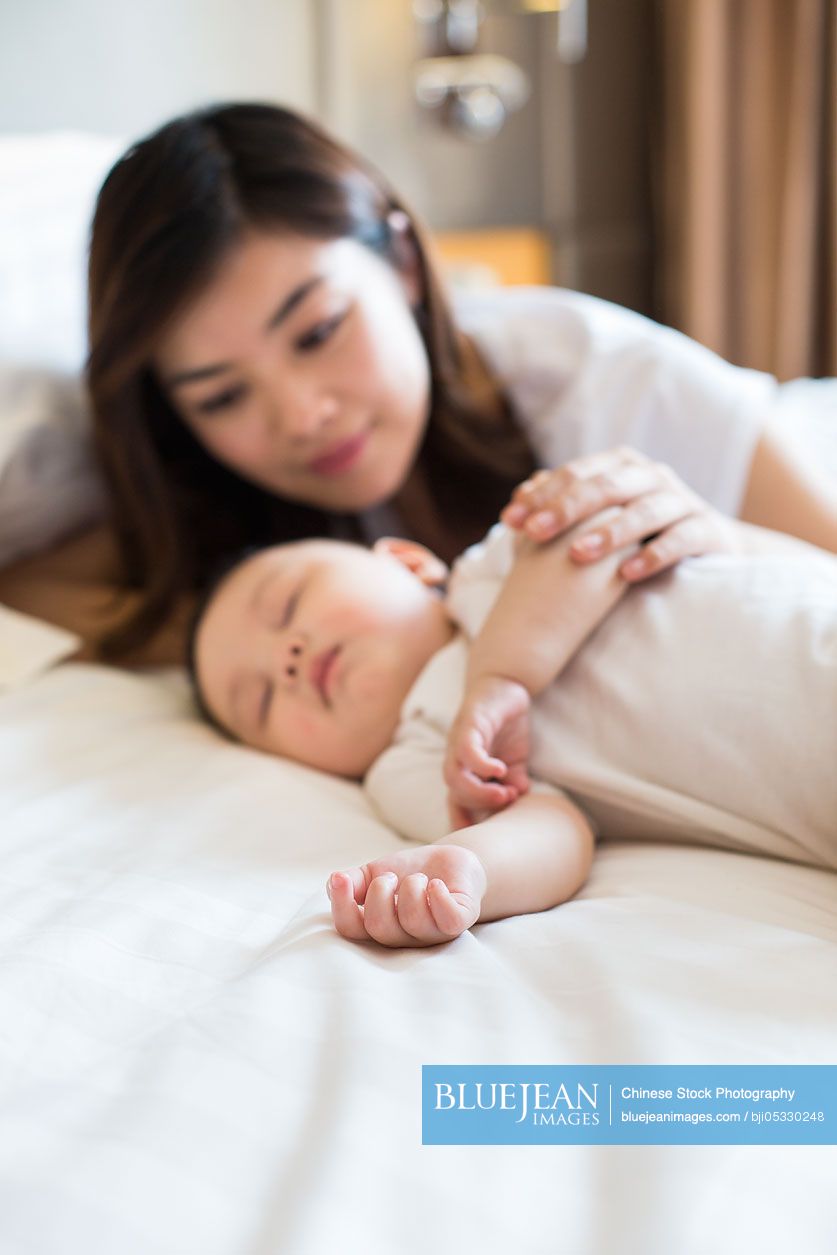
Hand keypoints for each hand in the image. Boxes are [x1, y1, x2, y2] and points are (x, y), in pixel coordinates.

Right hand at [327, 844, 486, 947]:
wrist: (449, 864)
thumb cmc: (408, 872)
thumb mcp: (375, 872)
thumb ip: (353, 881)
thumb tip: (334, 882)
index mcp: (379, 927)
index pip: (351, 929)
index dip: (342, 906)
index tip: (341, 880)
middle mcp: (403, 937)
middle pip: (379, 928)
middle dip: (379, 893)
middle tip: (389, 878)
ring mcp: (432, 933)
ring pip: (413, 921)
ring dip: (411, 889)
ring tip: (417, 878)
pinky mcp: (458, 922)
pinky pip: (448, 919)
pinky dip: (438, 897)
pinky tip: (436, 884)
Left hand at [444, 675, 530, 828]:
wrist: (504, 686)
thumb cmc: (505, 726)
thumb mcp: (514, 761)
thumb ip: (514, 783)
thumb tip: (519, 800)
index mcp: (466, 772)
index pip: (457, 804)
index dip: (465, 823)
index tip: (483, 841)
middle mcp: (457, 760)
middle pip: (455, 794)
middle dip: (480, 806)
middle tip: (506, 803)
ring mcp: (459, 743)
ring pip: (455, 778)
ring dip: (479, 791)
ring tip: (504, 793)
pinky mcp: (468, 725)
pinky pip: (466, 752)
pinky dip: (480, 765)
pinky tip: (499, 768)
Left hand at [501, 446, 735, 581]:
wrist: (711, 542)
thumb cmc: (642, 528)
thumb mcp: (604, 512)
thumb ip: (566, 501)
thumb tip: (520, 495)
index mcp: (621, 466)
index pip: (576, 474)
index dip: (542, 495)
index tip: (509, 520)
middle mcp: (651, 476)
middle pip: (606, 486)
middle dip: (567, 508)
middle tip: (534, 532)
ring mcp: (682, 501)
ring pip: (644, 511)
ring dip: (609, 532)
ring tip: (578, 555)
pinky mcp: (706, 529)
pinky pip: (680, 539)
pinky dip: (654, 554)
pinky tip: (627, 574)